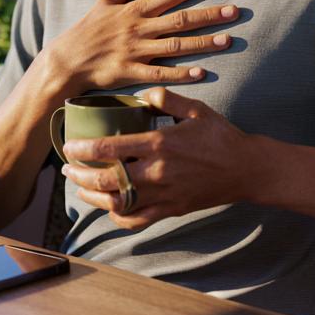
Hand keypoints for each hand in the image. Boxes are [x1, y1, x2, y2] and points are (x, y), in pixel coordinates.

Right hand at [41, 0, 238, 92]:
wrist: (66, 61)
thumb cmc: (87, 30)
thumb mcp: (104, 2)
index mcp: (134, 9)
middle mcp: (138, 28)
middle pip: (180, 19)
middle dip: (210, 14)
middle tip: (236, 11)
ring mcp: (135, 51)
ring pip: (175, 46)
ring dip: (203, 43)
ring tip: (229, 40)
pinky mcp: (131, 73)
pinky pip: (160, 73)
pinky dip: (180, 73)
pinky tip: (201, 73)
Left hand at [61, 88, 256, 229]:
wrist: (247, 169)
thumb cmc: (220, 137)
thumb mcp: (196, 109)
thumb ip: (166, 99)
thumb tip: (143, 94)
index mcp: (160, 144)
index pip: (110, 149)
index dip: (83, 149)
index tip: (68, 147)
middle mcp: (157, 172)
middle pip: (107, 180)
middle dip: (80, 176)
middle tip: (67, 170)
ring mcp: (164, 194)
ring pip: (118, 203)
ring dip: (93, 197)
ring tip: (80, 188)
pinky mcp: (171, 209)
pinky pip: (138, 220)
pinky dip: (118, 217)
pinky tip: (109, 207)